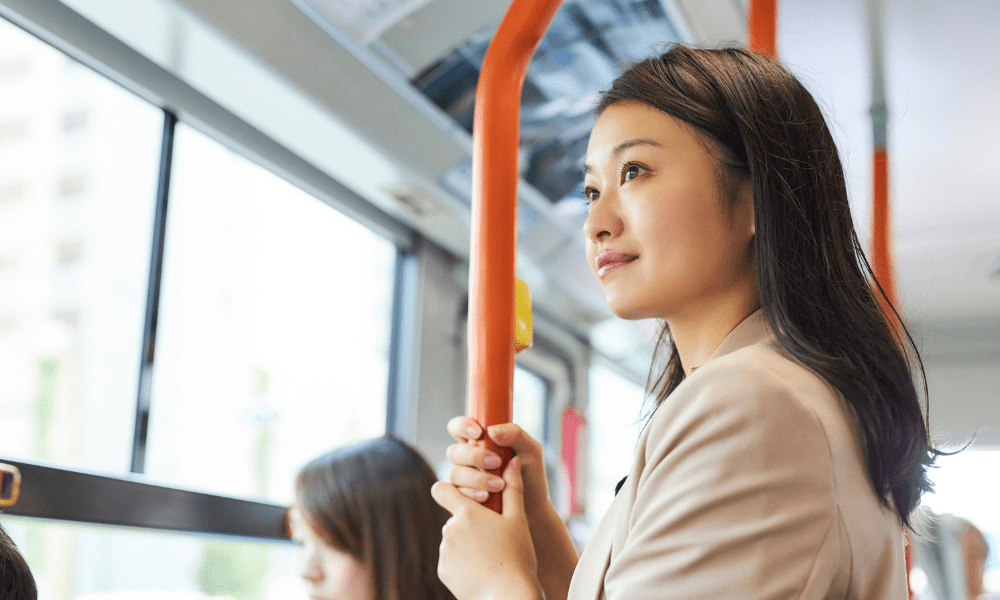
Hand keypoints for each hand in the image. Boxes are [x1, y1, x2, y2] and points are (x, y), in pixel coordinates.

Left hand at [432, 456, 541, 599]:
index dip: (449, 489)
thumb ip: (513, 487)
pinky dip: (463, 562)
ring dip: (467, 543)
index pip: (441, 489)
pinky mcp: (443, 571)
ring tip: (490, 556)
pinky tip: (482, 569)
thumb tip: (512, 460)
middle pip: (454, 517)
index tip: (463, 495)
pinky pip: (451, 560)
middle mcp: (449, 530)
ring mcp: (444, 552)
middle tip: (492, 534)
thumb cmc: (517, 557)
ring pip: (453, 539)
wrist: (508, 597)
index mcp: (466, 513)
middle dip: (468, 522)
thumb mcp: (518, 520)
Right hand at [445, 416, 549, 520]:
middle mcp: (468, 459)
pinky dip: (471, 494)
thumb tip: (492, 430)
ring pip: (455, 474)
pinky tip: (487, 497)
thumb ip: (515, 434)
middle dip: (474, 456)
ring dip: (476, 478)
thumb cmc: (531, 475)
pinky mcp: (464, 498)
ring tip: (499, 485)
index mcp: (479, 442)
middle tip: (496, 462)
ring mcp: (464, 479)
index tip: (479, 433)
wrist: (534, 508)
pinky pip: (457, 495)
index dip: (462, 426)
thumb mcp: (530, 450)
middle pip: (454, 452)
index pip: (458, 427)